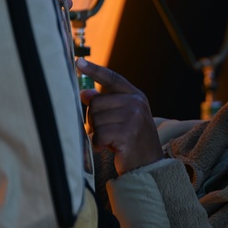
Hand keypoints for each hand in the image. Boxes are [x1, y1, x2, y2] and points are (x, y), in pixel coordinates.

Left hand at [78, 58, 163, 174]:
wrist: (149, 165)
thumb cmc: (131, 141)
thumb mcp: (122, 118)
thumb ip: (106, 104)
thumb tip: (84, 93)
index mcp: (136, 96)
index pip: (112, 78)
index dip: (94, 70)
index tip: (78, 62)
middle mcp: (137, 103)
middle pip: (96, 102)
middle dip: (94, 120)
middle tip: (106, 132)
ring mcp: (134, 117)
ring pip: (95, 119)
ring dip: (97, 133)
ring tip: (110, 140)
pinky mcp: (128, 133)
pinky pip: (99, 134)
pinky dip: (99, 144)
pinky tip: (108, 147)